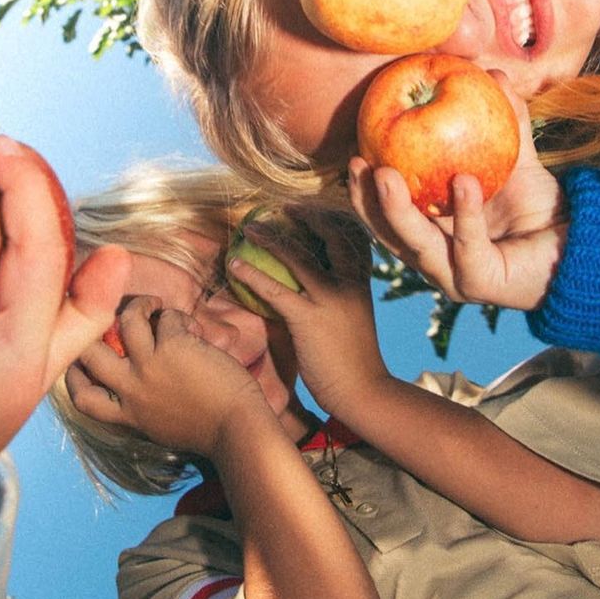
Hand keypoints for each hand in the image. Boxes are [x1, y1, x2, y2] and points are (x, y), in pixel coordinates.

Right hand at [67, 296, 268, 456]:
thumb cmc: (209, 430)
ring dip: (140, 305)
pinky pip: (167, 317)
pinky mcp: (174, 345)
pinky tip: (193, 328)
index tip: (81, 361)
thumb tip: (139, 376)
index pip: (81, 398)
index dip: (74, 376)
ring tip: (154, 305)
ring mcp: (150, 365)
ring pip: (127, 320)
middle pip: (89, 352)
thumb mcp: (161, 426)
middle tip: (112, 317)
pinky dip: (178, 317)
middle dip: (94, 330)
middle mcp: (131, 389)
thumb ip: (143, 405)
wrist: (238, 430)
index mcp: (128, 415)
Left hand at [227, 217, 389, 427]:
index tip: (315, 208)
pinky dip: (252, 274)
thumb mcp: (355, 318)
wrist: (365, 393)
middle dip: (308, 215)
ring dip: (271, 238)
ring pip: (298, 257)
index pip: (353, 238)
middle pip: (331, 235)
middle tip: (285, 205)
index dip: (334, 219)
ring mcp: (330, 300)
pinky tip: (234, 265)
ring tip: (250, 228)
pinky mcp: (309, 319)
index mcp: (363, 283)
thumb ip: (340, 297)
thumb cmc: (356, 361)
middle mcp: (349, 283)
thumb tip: (316, 284)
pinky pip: (275, 290)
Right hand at [349, 79, 566, 311]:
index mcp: (433, 232)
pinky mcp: (483, 285)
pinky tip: (463, 182)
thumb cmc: (541, 206)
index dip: (364, 188)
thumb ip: (506, 120)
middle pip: (388, 234)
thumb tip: (493, 72)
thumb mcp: (517, 158)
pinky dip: (465, 214)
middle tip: (357, 162)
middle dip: (367, 201)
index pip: (385, 216)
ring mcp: (457, 277)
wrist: (581, 242)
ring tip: (389, 173)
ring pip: (416, 247)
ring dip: (398, 211)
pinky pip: (468, 247)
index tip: (353, 151)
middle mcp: (437, 259)